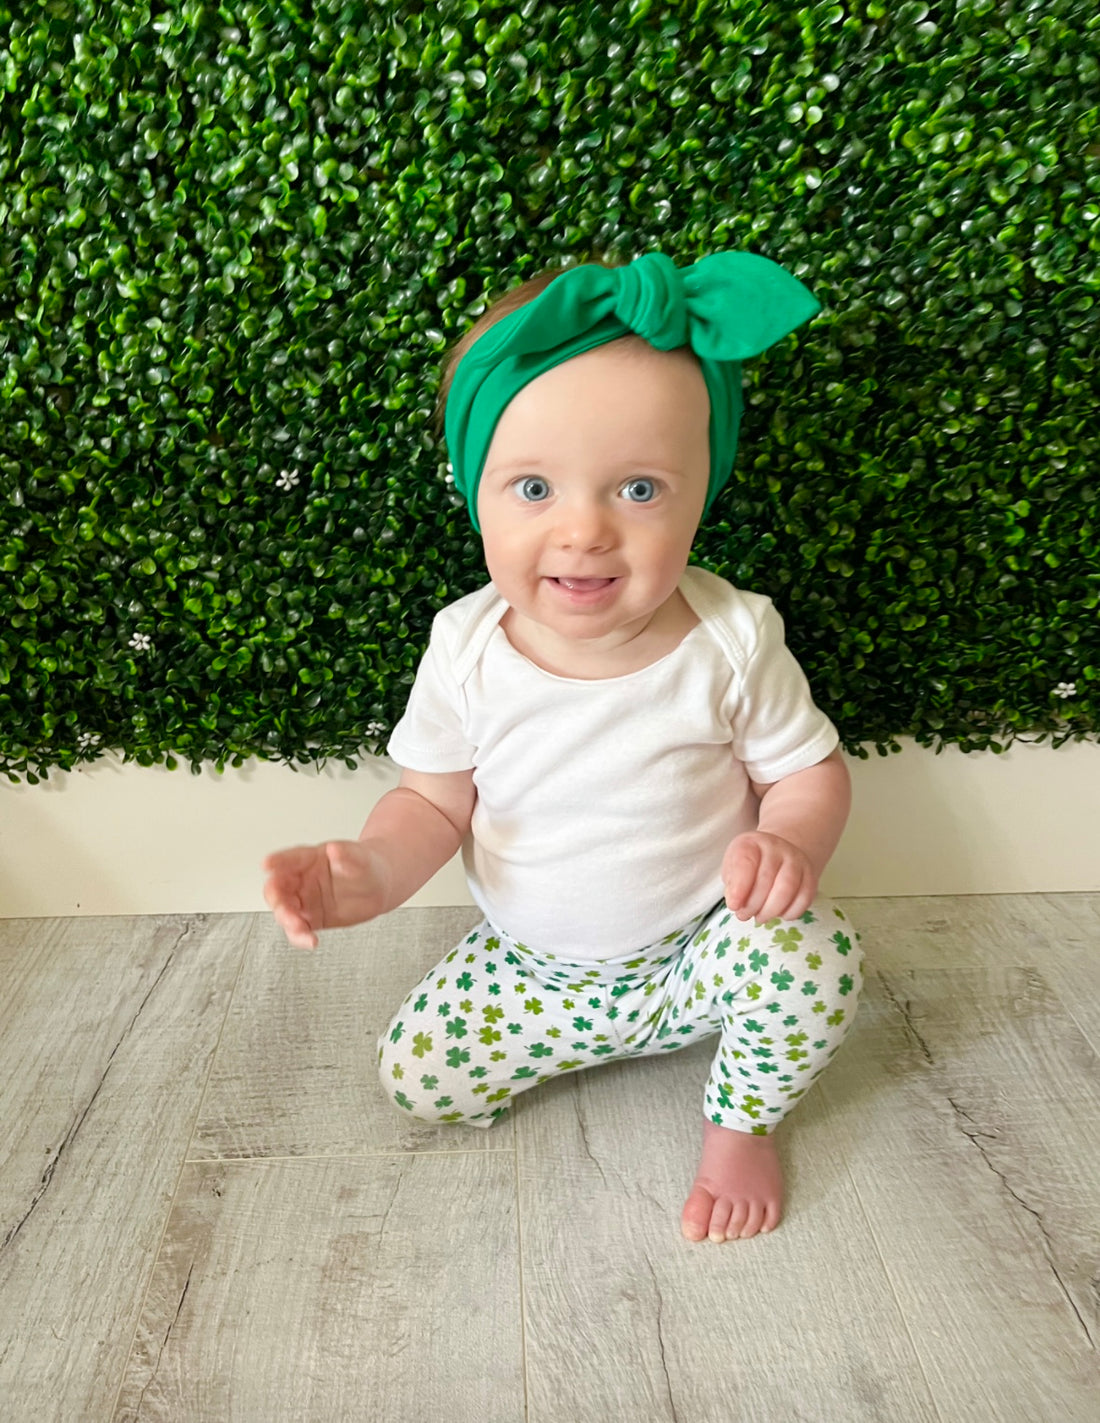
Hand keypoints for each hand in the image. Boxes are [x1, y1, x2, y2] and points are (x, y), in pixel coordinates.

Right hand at [262, 840, 390, 949]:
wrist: (379, 886)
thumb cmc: (365, 865)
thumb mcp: (360, 857)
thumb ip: (346, 854)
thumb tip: (333, 849)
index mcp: (309, 859)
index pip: (289, 859)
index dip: (277, 861)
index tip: (267, 864)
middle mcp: (301, 880)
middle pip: (278, 888)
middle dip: (276, 898)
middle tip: (283, 908)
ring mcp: (304, 901)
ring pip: (285, 912)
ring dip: (287, 920)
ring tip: (299, 928)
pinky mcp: (312, 920)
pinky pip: (299, 930)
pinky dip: (301, 937)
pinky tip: (311, 941)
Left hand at [722, 831, 817, 923]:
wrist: (777, 853)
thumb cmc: (750, 864)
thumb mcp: (732, 867)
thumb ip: (732, 884)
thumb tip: (736, 903)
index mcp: (751, 843)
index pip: (746, 863)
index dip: (739, 887)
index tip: (733, 906)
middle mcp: (776, 847)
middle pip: (766, 879)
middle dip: (753, 905)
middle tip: (744, 915)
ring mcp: (796, 860)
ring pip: (787, 889)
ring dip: (771, 911)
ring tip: (760, 917)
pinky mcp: (810, 875)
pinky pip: (804, 898)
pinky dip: (790, 912)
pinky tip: (779, 914)